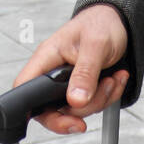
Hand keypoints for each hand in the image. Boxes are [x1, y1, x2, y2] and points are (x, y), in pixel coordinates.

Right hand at [11, 3, 129, 134]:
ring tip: (111, 78)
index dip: (34, 110)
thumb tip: (75, 100)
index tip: (60, 119)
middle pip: (54, 110)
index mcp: (46, 59)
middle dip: (81, 110)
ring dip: (101, 99)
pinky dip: (108, 97)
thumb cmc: (100, 24)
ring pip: (78, 111)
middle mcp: (54, 75)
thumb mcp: (95, 45)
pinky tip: (114, 80)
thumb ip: (84, 74)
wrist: (118, 24)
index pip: (25, 89)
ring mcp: (68, 86)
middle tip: (100, 95)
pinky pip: (93, 107)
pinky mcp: (83, 92)